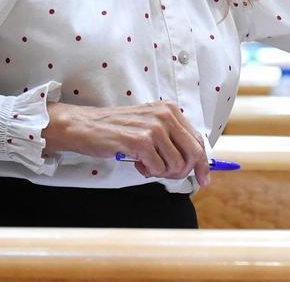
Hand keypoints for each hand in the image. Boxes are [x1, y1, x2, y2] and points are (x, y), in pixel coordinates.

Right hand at [43, 101, 210, 184]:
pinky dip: (149, 172)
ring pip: (176, 164)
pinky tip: (137, 164)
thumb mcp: (149, 125)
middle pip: (193, 153)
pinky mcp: (140, 141)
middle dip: (184, 172)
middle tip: (166, 175)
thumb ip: (171, 138)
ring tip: (146, 165)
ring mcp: (154, 127)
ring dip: (163, 173)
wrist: (85, 126)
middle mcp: (166, 115)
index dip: (203, 164)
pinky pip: (158, 168)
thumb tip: (194, 162)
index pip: (198, 140)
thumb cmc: (117, 129)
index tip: (204, 179)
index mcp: (170, 110)